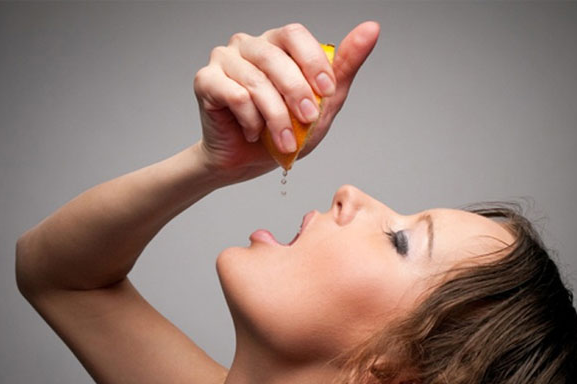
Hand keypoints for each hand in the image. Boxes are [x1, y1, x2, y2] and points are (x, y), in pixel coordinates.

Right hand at [193, 21, 379, 184]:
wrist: (243, 163)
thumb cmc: (280, 132)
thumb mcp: (322, 105)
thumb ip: (343, 68)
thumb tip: (371, 29)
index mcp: (276, 44)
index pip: (295, 35)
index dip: (313, 63)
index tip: (327, 93)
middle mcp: (248, 45)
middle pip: (275, 55)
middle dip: (297, 93)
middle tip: (307, 120)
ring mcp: (224, 60)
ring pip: (256, 80)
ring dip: (276, 117)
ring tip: (284, 142)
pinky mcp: (205, 80)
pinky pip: (234, 95)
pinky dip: (250, 121)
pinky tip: (253, 133)